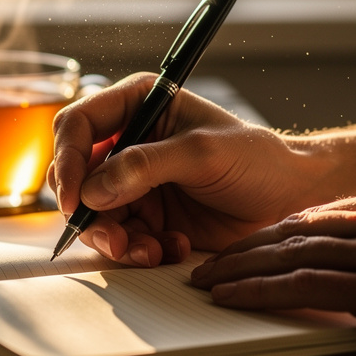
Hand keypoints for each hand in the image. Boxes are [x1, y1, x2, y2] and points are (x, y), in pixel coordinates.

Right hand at [48, 73, 312, 266]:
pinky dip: (139, 250)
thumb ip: (145, 166)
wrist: (288, 199)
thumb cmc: (256, 159)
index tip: (74, 198)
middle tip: (114, 238)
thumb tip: (92, 190)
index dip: (67, 160)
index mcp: (138, 104)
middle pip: (75, 176)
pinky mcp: (145, 216)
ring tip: (148, 251)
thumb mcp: (202, 153)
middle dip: (89, 213)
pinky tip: (171, 248)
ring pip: (93, 214)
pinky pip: (120, 238)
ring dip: (116, 239)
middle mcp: (128, 141)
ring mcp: (133, 181)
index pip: (78, 125)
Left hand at [189, 184, 355, 355]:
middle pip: (292, 228)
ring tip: (206, 281)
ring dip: (239, 269)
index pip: (316, 215)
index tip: (245, 248)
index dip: (272, 234)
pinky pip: (301, 285)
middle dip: (244, 248)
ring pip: (288, 252)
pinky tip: (230, 297)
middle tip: (208, 264)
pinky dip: (258, 291)